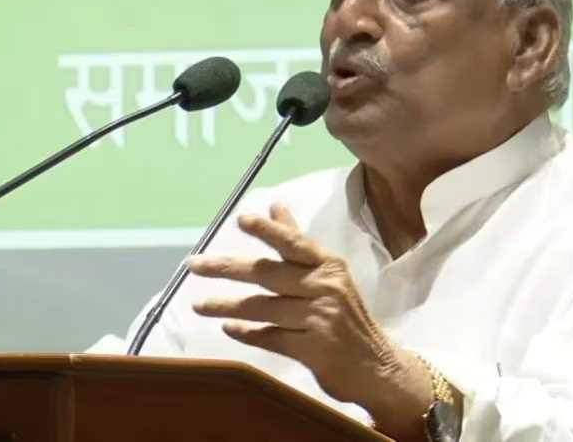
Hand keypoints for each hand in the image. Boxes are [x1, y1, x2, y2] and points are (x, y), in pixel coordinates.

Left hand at [188, 204, 432, 436]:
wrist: (377, 366)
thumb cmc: (346, 315)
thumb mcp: (329, 274)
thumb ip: (298, 242)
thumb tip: (275, 205)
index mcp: (329, 265)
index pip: (294, 243)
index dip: (268, 230)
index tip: (241, 218)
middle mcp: (326, 288)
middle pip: (269, 273)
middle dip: (228, 267)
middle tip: (194, 264)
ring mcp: (320, 319)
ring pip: (264, 307)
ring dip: (227, 306)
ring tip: (199, 305)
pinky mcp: (313, 350)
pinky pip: (271, 337)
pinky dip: (248, 333)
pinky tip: (229, 329)